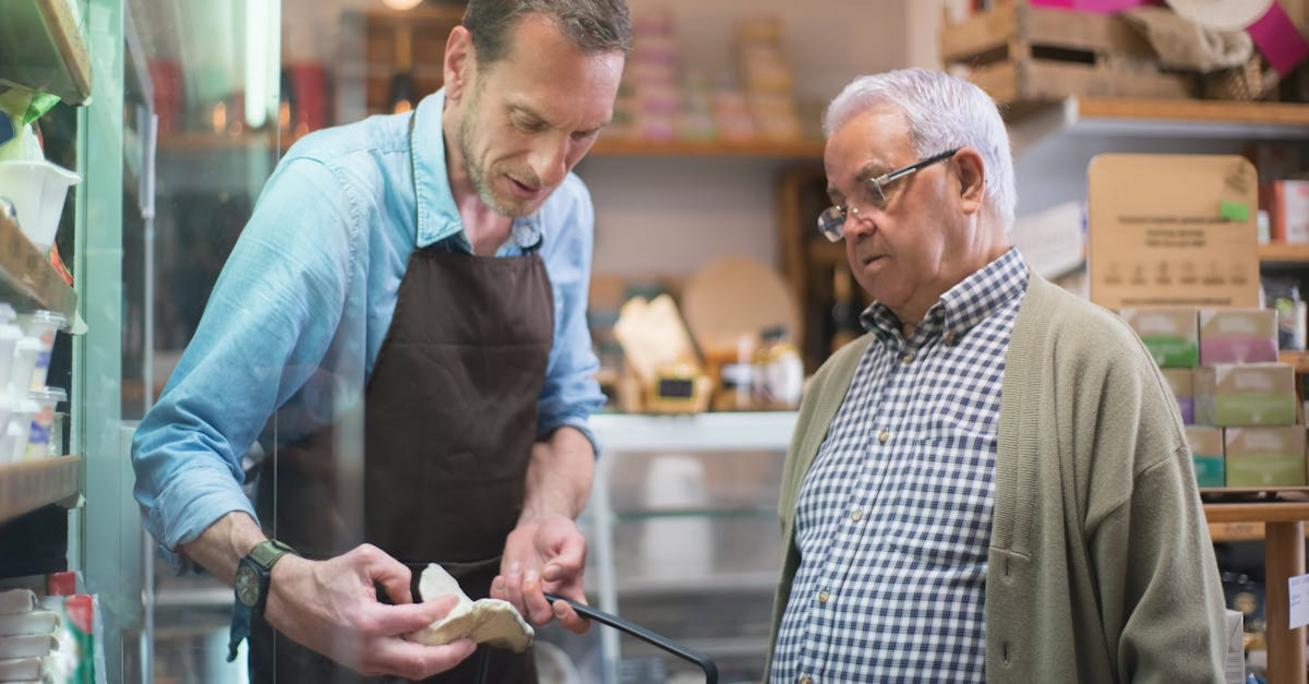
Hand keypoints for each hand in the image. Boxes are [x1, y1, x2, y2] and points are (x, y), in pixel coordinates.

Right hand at [264, 544, 477, 678]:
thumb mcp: (366, 559)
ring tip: (458, 645)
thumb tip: (415, 597)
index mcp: (369, 621)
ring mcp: (364, 661)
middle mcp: (368, 648)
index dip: (442, 611)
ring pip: (411, 672)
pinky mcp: (361, 665)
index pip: (418, 621)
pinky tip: (432, 646)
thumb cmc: (327, 577)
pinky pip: (397, 669)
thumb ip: (398, 574)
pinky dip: (419, 661)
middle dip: (452, 654)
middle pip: (421, 663)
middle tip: (471, 640)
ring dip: (438, 661)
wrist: (291, 600)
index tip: (455, 603)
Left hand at [490, 513, 589, 633]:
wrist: (537, 527)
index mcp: (572, 593)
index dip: (570, 620)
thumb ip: (569, 559)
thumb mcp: (572, 541)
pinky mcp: (511, 593)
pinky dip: (498, 591)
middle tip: (532, 573)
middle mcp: (551, 601)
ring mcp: (529, 600)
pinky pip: (501, 603)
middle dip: (533, 596)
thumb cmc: (559, 534)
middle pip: (542, 618)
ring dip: (514, 589)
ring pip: (519, 611)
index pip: (579, 623)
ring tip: (518, 566)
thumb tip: (552, 575)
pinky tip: (504, 575)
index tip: (559, 603)